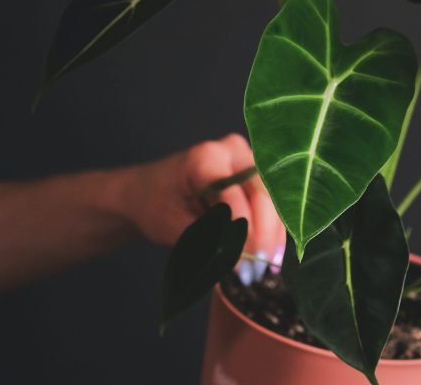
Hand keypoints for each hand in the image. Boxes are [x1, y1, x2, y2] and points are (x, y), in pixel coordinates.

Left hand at [125, 133, 285, 270]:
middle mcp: (233, 151)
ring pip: (270, 199)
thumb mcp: (174, 227)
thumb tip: (236, 269)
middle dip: (263, 235)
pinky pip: (269, 201)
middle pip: (260, 194)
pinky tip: (270, 253)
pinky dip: (270, 228)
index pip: (233, 197)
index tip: (244, 266)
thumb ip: (207, 244)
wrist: (148, 191)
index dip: (241, 232)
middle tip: (260, 269)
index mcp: (206, 158)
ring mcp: (246, 159)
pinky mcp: (253, 173)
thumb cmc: (155, 205)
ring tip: (270, 266)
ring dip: (272, 234)